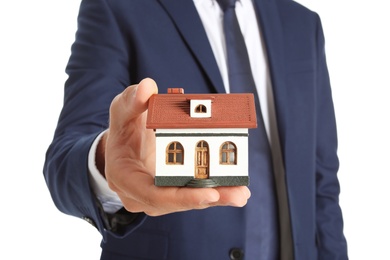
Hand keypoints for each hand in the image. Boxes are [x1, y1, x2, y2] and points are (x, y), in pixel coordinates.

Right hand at [99, 78, 250, 215]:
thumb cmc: (123, 128)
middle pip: (175, 202)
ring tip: (242, 193)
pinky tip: (236, 190)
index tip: (209, 193)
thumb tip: (147, 87)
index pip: (152, 194)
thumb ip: (133, 100)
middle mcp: (140, 194)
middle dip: (208, 198)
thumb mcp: (123, 110)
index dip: (181, 196)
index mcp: (125, 177)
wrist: (122, 145)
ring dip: (217, 197)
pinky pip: (191, 194)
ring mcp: (156, 196)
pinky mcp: (170, 192)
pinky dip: (214, 192)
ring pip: (187, 201)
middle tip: (238, 194)